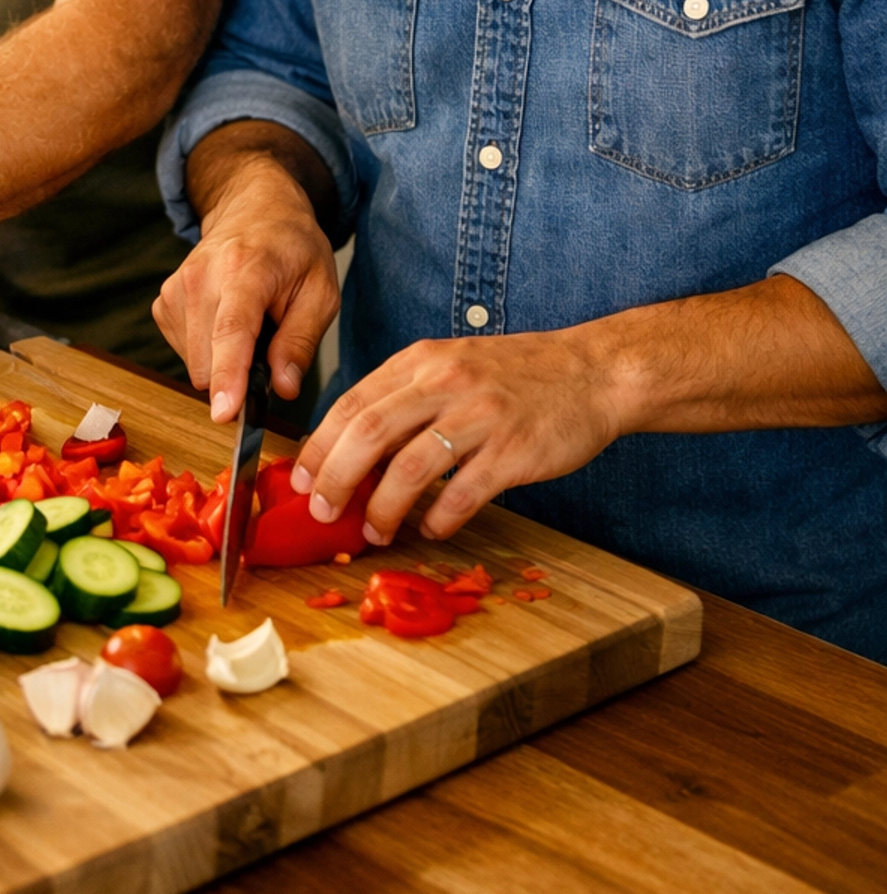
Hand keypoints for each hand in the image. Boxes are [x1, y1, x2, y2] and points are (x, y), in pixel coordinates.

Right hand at [153, 149, 338, 421]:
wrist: (254, 209)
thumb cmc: (293, 250)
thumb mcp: (320, 292)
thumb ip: (301, 341)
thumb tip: (283, 389)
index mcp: (246, 268)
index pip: (232, 328)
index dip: (229, 375)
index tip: (226, 414)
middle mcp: (201, 275)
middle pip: (208, 360)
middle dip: (240, 373)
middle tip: (270, 342)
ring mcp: (176, 288)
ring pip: (195, 364)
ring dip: (224, 361)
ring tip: (250, 323)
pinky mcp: (164, 302)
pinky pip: (184, 353)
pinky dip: (208, 351)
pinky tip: (225, 322)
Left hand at [291, 326, 625, 543]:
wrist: (593, 372)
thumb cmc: (517, 375)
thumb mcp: (452, 367)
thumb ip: (406, 399)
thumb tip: (353, 450)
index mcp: (423, 362)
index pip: (352, 403)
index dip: (320, 446)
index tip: (301, 480)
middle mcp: (446, 383)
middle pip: (369, 433)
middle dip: (336, 479)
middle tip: (322, 511)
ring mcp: (481, 416)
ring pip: (410, 468)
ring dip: (383, 508)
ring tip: (374, 532)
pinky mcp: (514, 450)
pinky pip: (462, 493)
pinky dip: (438, 518)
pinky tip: (430, 529)